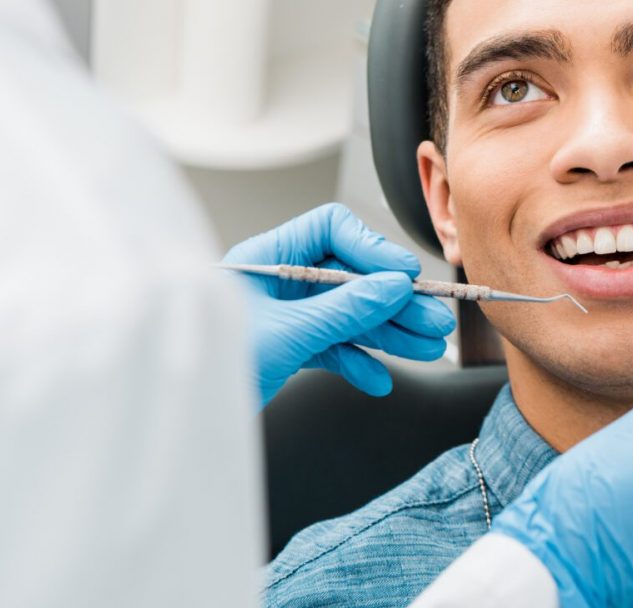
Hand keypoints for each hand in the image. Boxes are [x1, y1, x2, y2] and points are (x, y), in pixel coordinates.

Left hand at [223, 203, 455, 407]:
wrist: (184, 418)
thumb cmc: (213, 365)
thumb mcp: (287, 332)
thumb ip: (344, 309)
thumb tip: (393, 287)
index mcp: (268, 257)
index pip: (331, 231)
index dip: (372, 249)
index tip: (404, 276)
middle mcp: (281, 281)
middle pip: (350, 278)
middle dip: (393, 301)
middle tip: (432, 320)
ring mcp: (287, 314)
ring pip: (349, 314)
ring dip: (388, 332)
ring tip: (425, 347)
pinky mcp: (290, 347)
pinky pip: (334, 346)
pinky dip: (357, 362)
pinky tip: (378, 378)